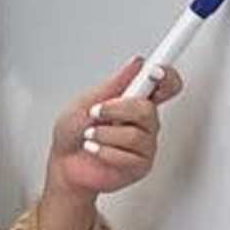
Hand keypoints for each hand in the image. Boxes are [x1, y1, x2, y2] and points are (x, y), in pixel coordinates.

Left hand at [38, 57, 177, 229]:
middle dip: (117, 110)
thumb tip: (136, 63)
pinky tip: (94, 150)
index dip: (167, 77)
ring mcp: (144, 144)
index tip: (155, 72)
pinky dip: (103, 151)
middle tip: (97, 111)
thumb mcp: (86, 101)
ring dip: (104, 134)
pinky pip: (128, 156)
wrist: (62, 164)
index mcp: (135, 99)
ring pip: (135, 135)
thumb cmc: (72, 132)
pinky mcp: (140, 165)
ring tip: (90, 135)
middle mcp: (144, 121)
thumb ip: (114, 84)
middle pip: (149, 109)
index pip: (166, 84)